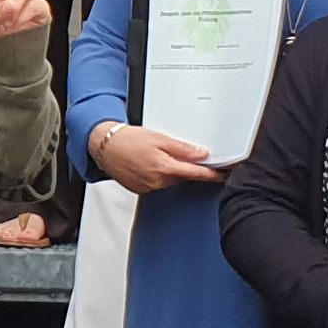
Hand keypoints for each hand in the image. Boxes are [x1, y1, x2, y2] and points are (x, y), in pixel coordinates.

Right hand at [89, 120, 220, 193]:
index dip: (212, 174)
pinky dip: (158, 175)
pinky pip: (157, 184)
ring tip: (158, 155)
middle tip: (182, 154)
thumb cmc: (128, 140)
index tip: (223, 174)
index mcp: (165, 167)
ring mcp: (149, 187)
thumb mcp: (158, 138)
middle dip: (187, 168)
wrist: (105, 147)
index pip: (196, 173)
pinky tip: (149, 164)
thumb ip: (182, 149)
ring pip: (170, 181)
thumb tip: (201, 154)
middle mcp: (158, 181)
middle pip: (183, 177)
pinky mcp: (140, 190)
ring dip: (171, 171)